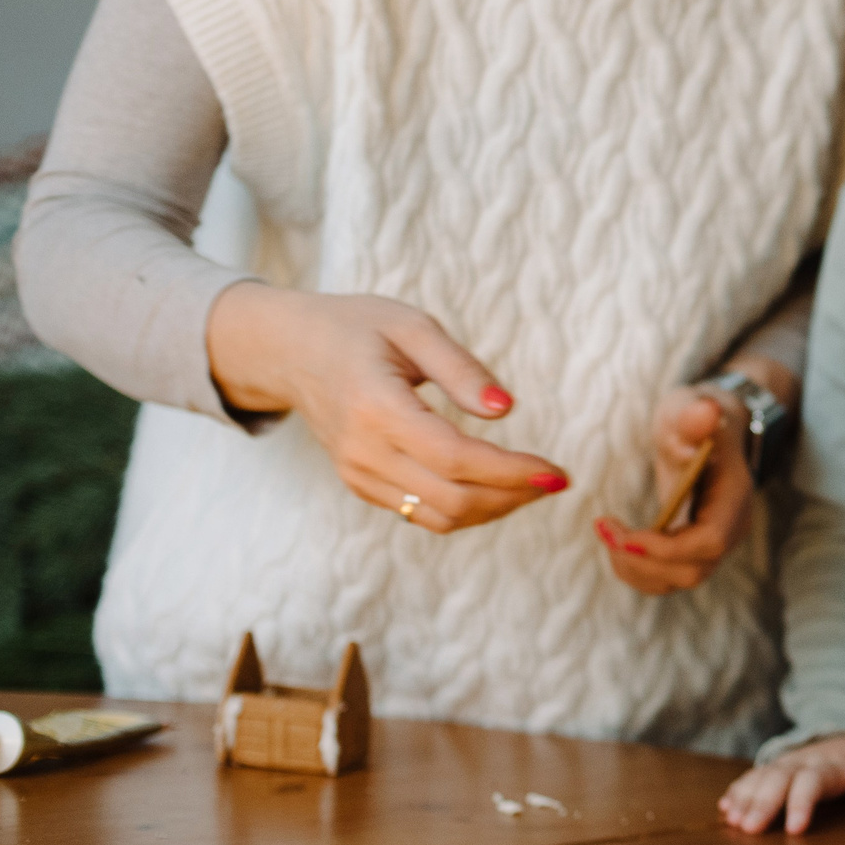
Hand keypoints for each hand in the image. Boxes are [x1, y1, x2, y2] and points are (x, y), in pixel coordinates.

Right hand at [205, 284, 566, 531]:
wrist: (288, 350)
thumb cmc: (356, 328)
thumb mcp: (412, 326)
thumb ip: (460, 368)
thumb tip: (506, 408)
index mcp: (376, 408)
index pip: (456, 458)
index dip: (512, 471)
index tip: (557, 470)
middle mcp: (363, 451)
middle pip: (452, 498)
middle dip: (513, 495)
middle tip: (556, 479)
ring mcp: (358, 474)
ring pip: (437, 517)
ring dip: (494, 510)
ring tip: (533, 485)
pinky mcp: (360, 484)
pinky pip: (419, 514)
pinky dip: (464, 509)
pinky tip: (494, 487)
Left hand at [597, 385, 754, 593]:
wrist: (708, 431)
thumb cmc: (695, 419)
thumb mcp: (691, 410)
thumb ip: (695, 414)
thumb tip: (706, 411)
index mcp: (734, 498)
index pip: (710, 542)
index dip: (668, 548)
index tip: (627, 535)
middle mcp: (731, 529)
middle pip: (693, 570)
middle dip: (643, 560)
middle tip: (605, 530)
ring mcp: (714, 544)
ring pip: (678, 580)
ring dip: (636, 568)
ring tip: (608, 533)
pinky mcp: (695, 550)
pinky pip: (668, 577)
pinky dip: (637, 569)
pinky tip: (617, 541)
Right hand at [719, 734, 844, 833]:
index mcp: (834, 764)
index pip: (815, 780)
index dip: (803, 802)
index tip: (794, 829)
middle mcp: (806, 761)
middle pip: (781, 777)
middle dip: (764, 802)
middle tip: (749, 829)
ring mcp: (788, 763)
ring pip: (763, 775)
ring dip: (746, 796)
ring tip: (732, 821)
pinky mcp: (777, 769)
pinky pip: (754, 776)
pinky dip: (738, 791)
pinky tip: (725, 809)